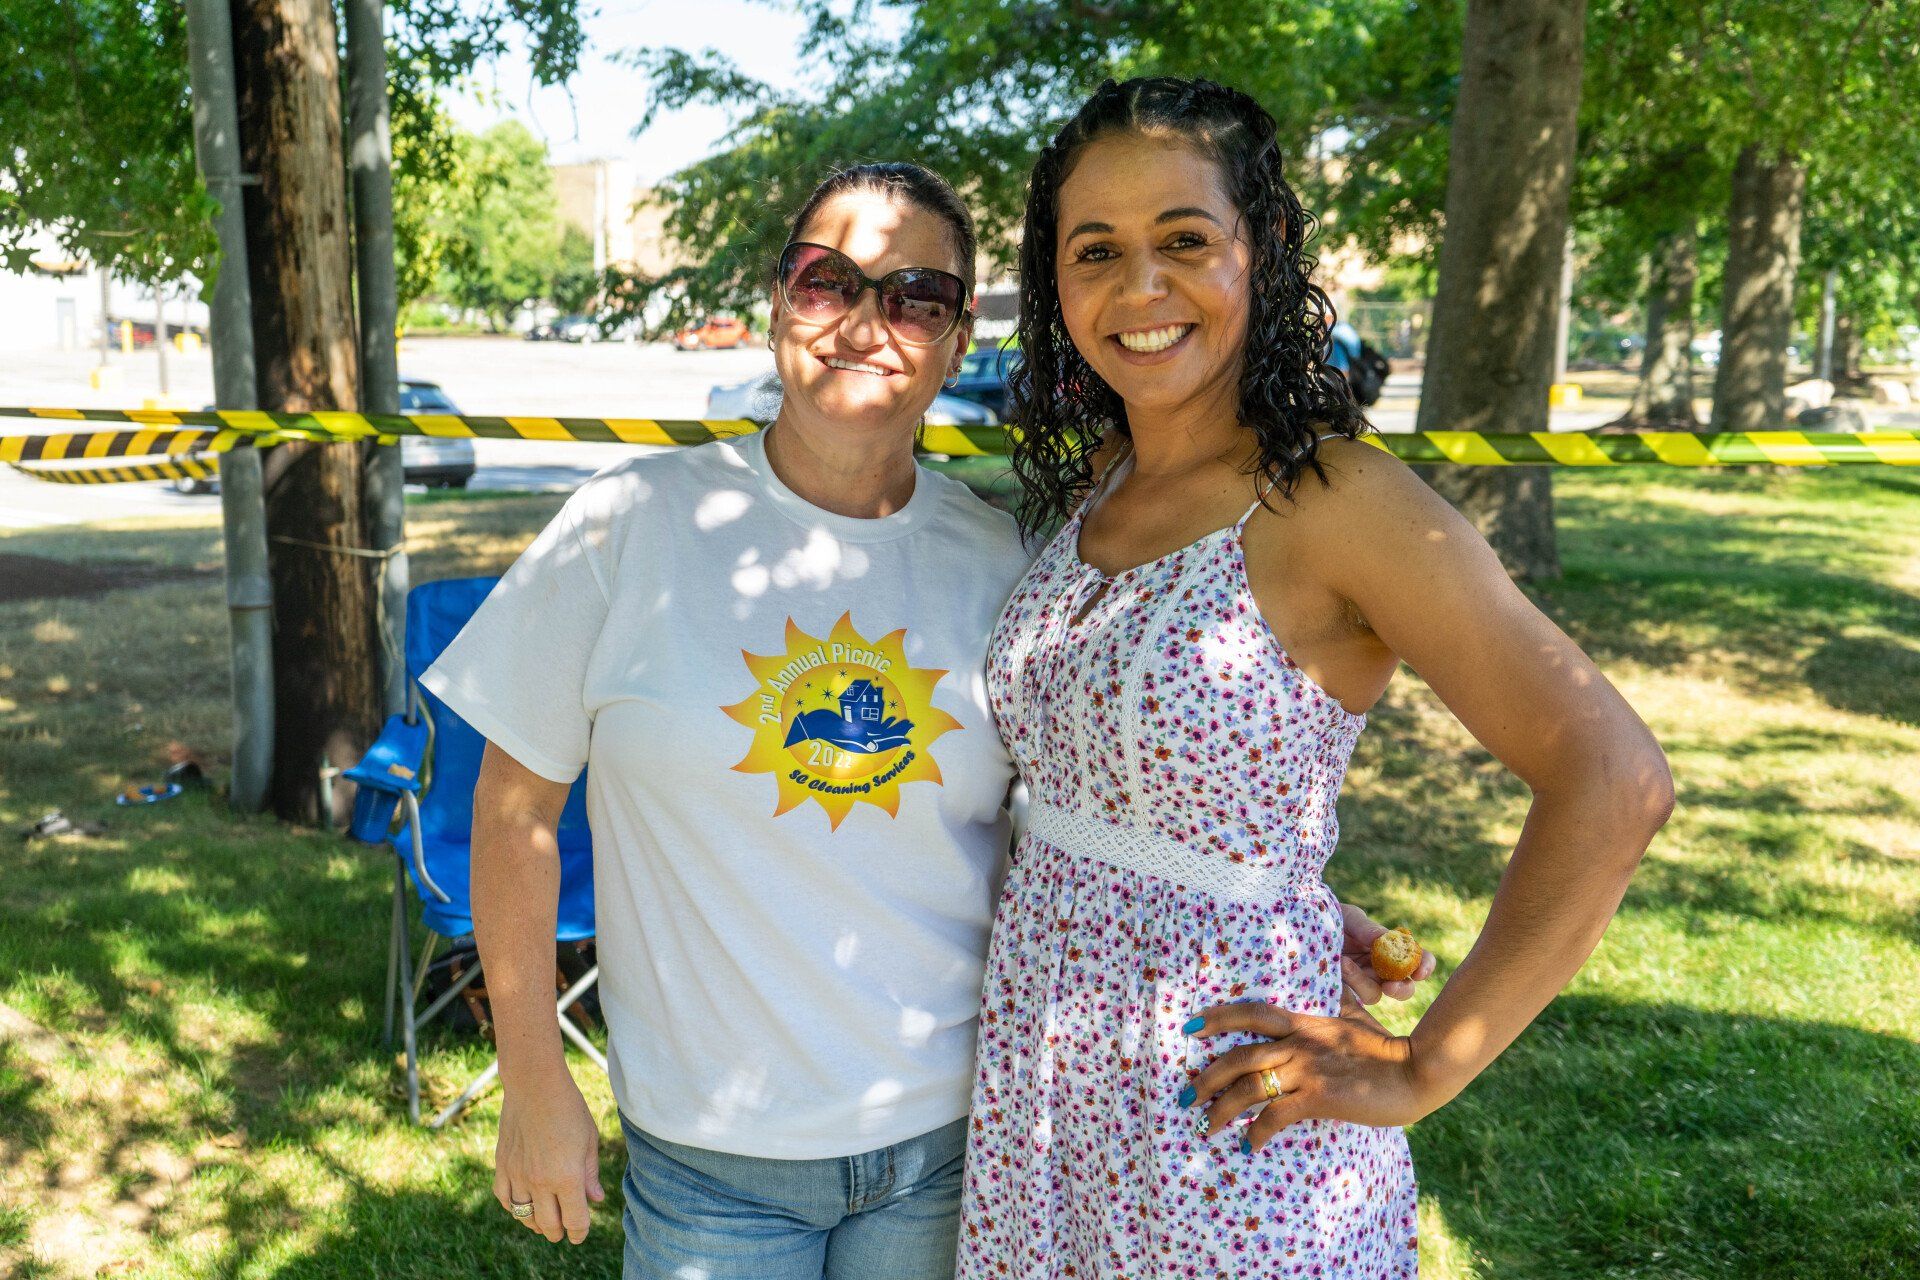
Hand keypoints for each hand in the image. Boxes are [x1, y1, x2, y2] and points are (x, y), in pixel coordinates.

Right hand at [494, 1073, 604, 1243]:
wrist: (534, 1085)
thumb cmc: (569, 1108)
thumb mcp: (589, 1140)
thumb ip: (590, 1174)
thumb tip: (596, 1200)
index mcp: (567, 1177)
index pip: (574, 1221)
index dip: (579, 1233)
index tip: (580, 1235)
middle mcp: (541, 1182)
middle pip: (549, 1225)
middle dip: (558, 1232)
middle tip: (563, 1231)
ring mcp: (518, 1175)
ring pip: (524, 1216)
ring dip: (536, 1223)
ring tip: (545, 1222)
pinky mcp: (502, 1165)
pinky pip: (505, 1198)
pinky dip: (514, 1207)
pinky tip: (523, 1204)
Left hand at [1181, 1002, 1438, 1150]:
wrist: (1416, 1071)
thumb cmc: (1387, 1048)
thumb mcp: (1354, 1016)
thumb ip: (1335, 1002)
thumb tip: (1330, 981)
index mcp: (1304, 1022)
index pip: (1251, 1013)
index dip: (1217, 1017)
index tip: (1188, 1027)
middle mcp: (1298, 1043)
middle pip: (1239, 1054)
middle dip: (1207, 1075)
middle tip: (1185, 1093)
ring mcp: (1307, 1069)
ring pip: (1250, 1086)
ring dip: (1222, 1108)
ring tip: (1206, 1126)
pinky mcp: (1319, 1097)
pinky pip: (1276, 1115)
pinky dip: (1256, 1132)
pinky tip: (1248, 1145)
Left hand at [1338, 901, 1436, 1005]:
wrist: (1301, 925)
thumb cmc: (1331, 918)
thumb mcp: (1349, 918)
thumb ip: (1366, 928)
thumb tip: (1385, 939)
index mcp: (1391, 949)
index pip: (1418, 960)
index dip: (1425, 966)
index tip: (1420, 971)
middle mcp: (1380, 969)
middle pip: (1403, 988)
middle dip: (1401, 989)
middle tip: (1390, 985)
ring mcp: (1361, 982)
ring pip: (1374, 994)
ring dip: (1362, 982)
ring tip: (1344, 963)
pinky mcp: (1342, 991)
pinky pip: (1351, 996)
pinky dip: (1346, 983)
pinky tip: (1336, 967)